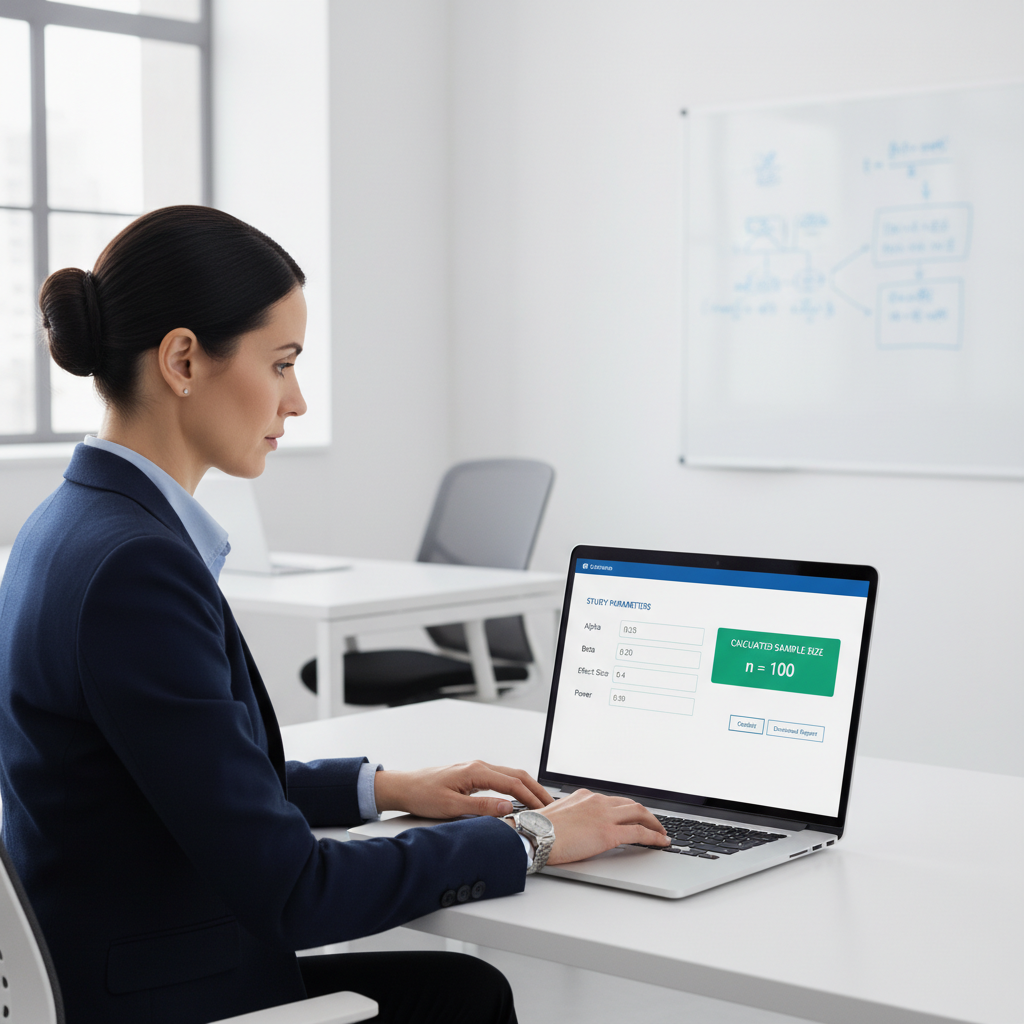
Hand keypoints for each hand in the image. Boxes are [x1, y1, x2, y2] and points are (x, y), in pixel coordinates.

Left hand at [373, 760, 552, 818]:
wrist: (405, 787)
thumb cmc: (423, 795)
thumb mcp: (451, 806)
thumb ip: (481, 807)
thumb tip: (506, 808)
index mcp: (476, 771)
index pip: (513, 783)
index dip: (531, 797)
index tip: (544, 810)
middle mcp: (479, 766)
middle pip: (517, 775)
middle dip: (536, 789)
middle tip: (551, 806)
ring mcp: (476, 769)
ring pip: (510, 775)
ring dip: (527, 787)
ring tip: (540, 803)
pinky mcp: (473, 775)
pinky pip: (501, 778)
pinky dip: (515, 787)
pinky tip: (519, 797)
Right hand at [537, 789, 668, 864]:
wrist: (533, 835)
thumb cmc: (538, 829)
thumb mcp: (557, 816)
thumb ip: (573, 818)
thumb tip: (576, 829)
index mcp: (584, 796)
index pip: (613, 801)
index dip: (627, 809)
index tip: (633, 816)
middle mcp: (597, 801)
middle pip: (631, 804)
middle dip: (646, 814)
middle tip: (654, 823)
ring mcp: (604, 816)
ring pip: (639, 814)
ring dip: (654, 823)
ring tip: (662, 833)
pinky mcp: (608, 833)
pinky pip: (639, 833)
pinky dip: (654, 836)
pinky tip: (661, 842)